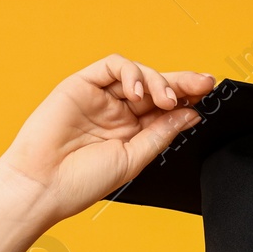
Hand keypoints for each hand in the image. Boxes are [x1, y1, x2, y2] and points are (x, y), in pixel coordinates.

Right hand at [0, 55, 214, 224]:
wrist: (44, 185)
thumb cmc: (82, 181)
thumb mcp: (134, 159)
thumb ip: (160, 134)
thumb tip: (190, 114)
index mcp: (131, 133)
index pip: (164, 109)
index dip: (187, 99)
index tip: (209, 95)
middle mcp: (117, 113)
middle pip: (155, 88)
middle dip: (182, 83)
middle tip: (204, 84)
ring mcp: (100, 98)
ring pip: (137, 74)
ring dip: (158, 81)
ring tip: (164, 99)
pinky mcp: (81, 85)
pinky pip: (112, 66)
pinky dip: (130, 73)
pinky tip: (137, 92)